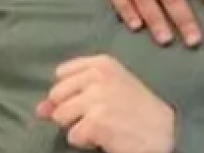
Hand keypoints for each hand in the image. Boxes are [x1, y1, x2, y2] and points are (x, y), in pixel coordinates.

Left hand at [37, 55, 176, 152]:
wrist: (164, 130)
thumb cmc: (135, 108)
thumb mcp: (107, 90)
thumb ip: (72, 93)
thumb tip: (39, 109)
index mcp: (101, 62)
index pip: (61, 73)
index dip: (70, 91)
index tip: (89, 98)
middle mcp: (97, 76)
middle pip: (56, 96)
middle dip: (70, 110)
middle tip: (97, 114)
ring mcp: (96, 98)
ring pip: (60, 117)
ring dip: (77, 126)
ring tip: (101, 124)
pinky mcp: (96, 121)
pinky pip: (72, 136)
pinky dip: (86, 141)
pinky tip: (105, 135)